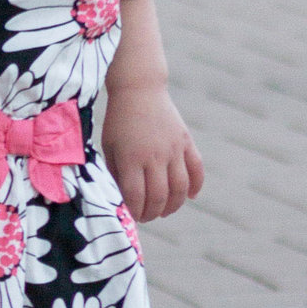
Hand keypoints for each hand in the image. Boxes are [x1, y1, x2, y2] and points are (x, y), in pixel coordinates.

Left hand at [106, 85, 203, 223]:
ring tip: (165, 211)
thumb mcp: (109, 147)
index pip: (136, 196)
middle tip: (147, 217)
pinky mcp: (186, 141)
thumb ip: (116, 173)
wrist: (139, 90)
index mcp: (131, 158)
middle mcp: (155, 155)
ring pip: (180, 188)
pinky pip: (197, 169)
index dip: (135, 212)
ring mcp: (173, 149)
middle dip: (152, 213)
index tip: (132, 217)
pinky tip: (189, 196)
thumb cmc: (119, 121)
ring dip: (173, 205)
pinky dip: (196, 186)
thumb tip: (122, 199)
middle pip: (159, 196)